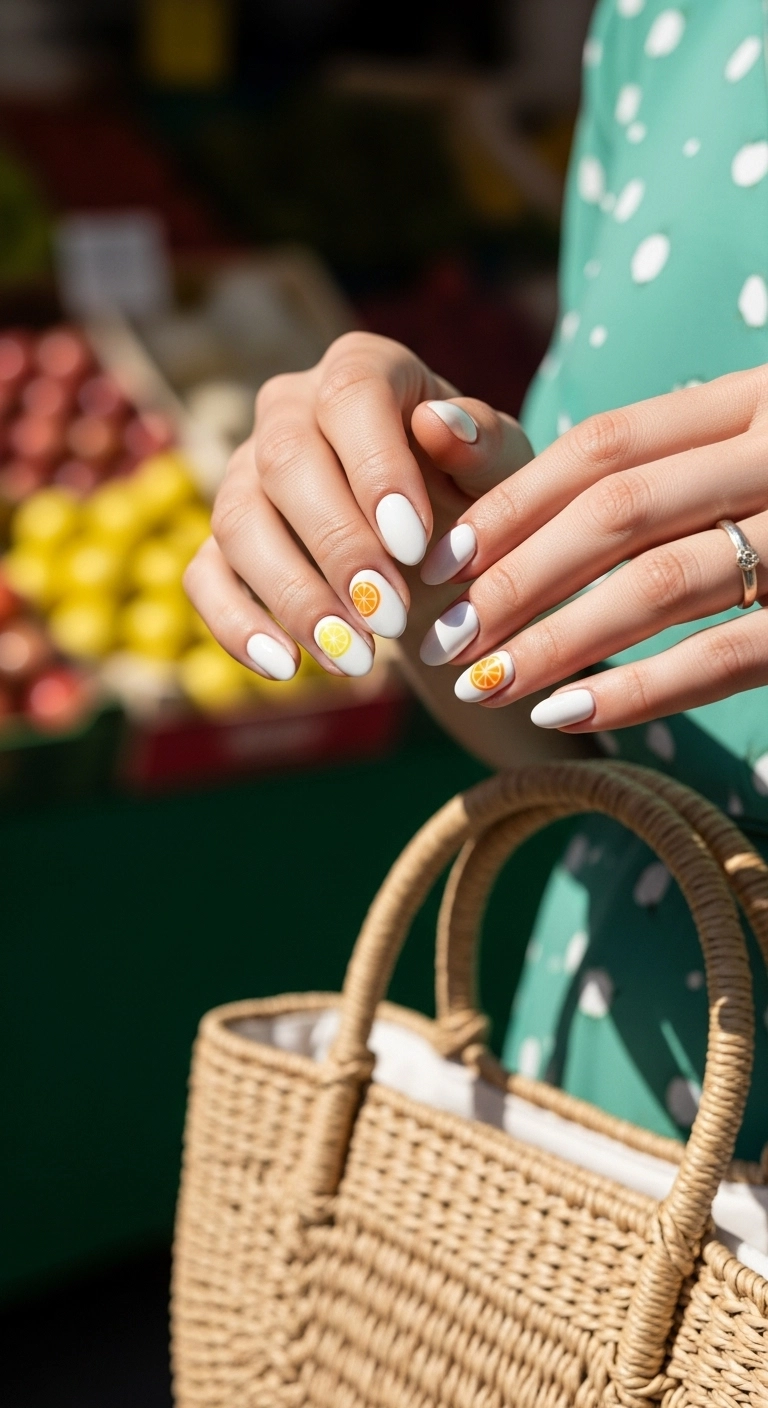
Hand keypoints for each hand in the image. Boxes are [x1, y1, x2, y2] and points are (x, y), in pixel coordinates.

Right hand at [184, 332, 530, 680]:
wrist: (443, 549)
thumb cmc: (478, 493)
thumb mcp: (504, 473)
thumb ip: (486, 447)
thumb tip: (441, 424)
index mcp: (363, 370)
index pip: (352, 396)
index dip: (376, 469)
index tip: (415, 545)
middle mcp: (289, 409)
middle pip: (285, 461)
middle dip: (338, 548)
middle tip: (392, 619)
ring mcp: (246, 474)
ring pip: (237, 521)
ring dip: (296, 597)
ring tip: (358, 659)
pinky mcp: (222, 541)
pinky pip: (205, 577)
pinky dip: (237, 626)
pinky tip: (288, 669)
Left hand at [417, 365, 767, 730]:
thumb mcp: (753, 440)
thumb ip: (658, 455)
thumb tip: (482, 466)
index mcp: (759, 399)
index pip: (608, 443)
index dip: (515, 502)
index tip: (442, 557)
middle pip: (618, 513)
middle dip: (516, 580)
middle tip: (444, 638)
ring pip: (662, 586)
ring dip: (558, 642)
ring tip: (487, 684)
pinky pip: (727, 656)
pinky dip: (641, 690)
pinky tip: (569, 716)